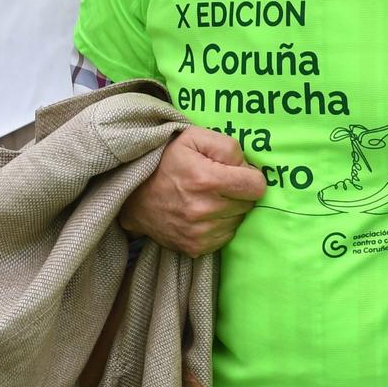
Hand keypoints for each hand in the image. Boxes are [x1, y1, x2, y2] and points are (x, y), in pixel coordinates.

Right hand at [117, 126, 266, 254]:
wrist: (131, 193)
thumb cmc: (165, 160)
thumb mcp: (193, 138)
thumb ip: (227, 146)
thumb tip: (247, 168)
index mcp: (207, 180)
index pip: (256, 186)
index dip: (250, 177)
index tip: (238, 174)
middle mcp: (204, 210)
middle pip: (248, 204)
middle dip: (239, 192)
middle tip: (219, 184)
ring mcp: (199, 233)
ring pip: (238, 221)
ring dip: (230, 210)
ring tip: (209, 198)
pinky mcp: (194, 248)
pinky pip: (225, 237)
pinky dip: (219, 226)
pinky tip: (203, 214)